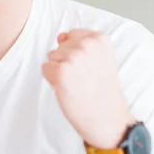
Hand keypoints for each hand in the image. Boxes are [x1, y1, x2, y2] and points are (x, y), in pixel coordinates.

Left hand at [42, 29, 134, 148]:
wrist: (107, 118)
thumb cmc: (102, 91)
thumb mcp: (101, 59)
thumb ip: (82, 43)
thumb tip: (60, 36)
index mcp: (100, 38)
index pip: (73, 35)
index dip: (76, 53)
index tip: (89, 68)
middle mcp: (87, 44)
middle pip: (60, 46)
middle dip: (67, 62)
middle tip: (84, 79)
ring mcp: (74, 56)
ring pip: (52, 57)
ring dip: (60, 71)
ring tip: (77, 84)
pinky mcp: (61, 71)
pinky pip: (45, 68)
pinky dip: (52, 80)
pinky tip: (68, 89)